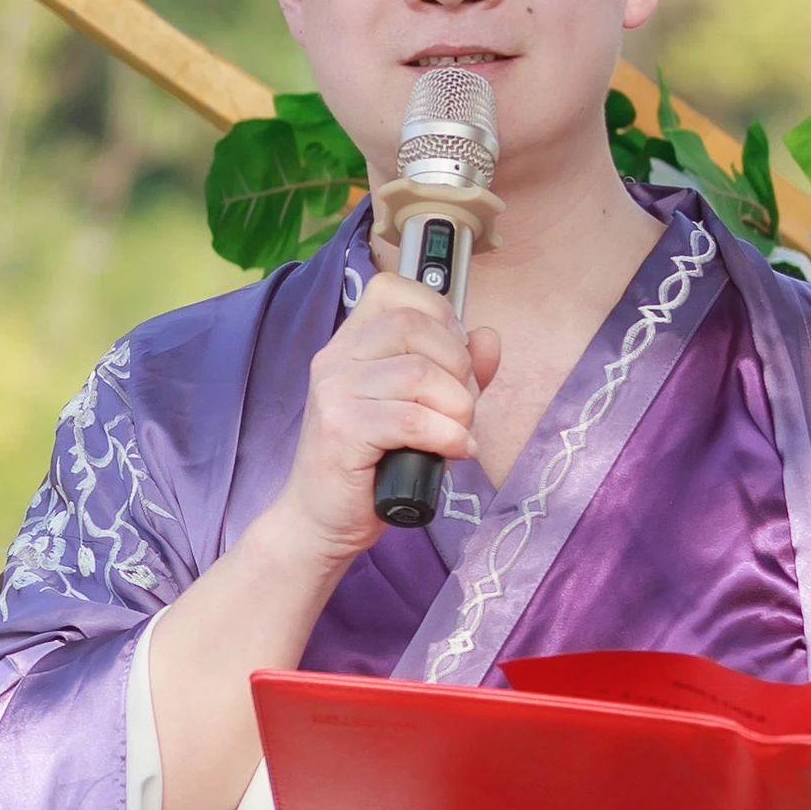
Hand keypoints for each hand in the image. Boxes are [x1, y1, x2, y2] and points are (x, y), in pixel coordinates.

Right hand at [267, 264, 496, 571]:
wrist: (322, 519)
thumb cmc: (373, 464)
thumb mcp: (423, 408)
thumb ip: (458, 372)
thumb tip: (488, 338)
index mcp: (350, 342)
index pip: (395, 291)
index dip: (439, 315)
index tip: (452, 359)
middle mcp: (335, 357)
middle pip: (414, 326)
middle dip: (457, 366)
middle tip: (461, 408)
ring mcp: (334, 391)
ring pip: (418, 374)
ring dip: (457, 408)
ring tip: (457, 435)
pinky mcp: (341, 429)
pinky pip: (412, 419)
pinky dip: (447, 436)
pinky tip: (453, 452)